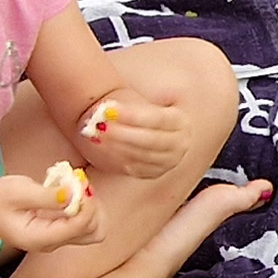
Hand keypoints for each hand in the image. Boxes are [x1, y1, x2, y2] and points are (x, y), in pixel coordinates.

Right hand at [0, 172, 101, 253]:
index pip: (80, 226)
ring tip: (73, 187)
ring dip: (90, 206)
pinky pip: (81, 222)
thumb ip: (48, 196)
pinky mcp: (56, 231)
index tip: (79, 183)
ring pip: (91, 228)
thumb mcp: (18, 191)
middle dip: (93, 208)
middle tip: (80, 186)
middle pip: (94, 232)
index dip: (88, 204)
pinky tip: (67, 191)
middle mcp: (51, 244)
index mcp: (40, 238)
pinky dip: (82, 206)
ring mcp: (55, 239)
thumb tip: (74, 194)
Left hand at [73, 86, 191, 178]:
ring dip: (117, 146)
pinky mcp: (156, 173)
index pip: (157, 118)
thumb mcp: (150, 104)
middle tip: (100, 126)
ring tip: (96, 135)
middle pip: (150, 140)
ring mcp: (169, 161)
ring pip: (141, 155)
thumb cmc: (145, 115)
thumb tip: (113, 107)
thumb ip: (137, 104)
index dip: (133, 114)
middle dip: (123, 133)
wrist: (153, 134)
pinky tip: (103, 148)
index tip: (109, 108)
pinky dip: (118, 158)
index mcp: (180, 122)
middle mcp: (180, 143)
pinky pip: (135, 168)